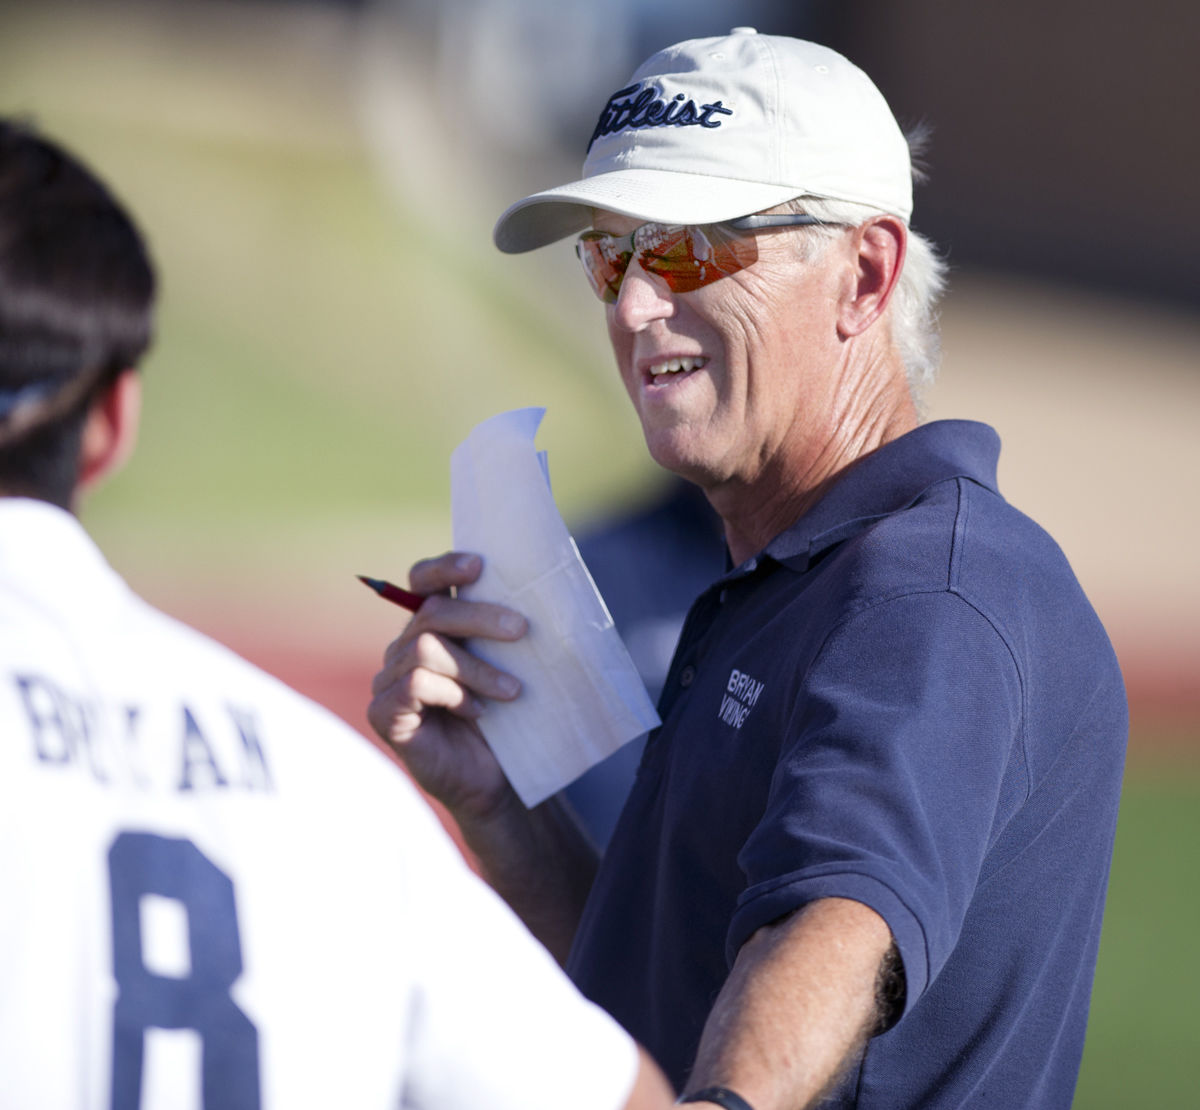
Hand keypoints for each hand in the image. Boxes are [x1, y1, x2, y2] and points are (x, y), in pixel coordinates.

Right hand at [368, 551, 527, 819]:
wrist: (496, 781)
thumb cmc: (505, 721)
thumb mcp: (508, 666)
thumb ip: (505, 630)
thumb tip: (536, 586)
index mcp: (431, 629)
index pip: (422, 582)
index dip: (445, 567)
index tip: (480, 564)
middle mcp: (403, 649)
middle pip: (431, 612)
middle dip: (480, 616)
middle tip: (522, 630)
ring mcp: (388, 681)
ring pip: (425, 648)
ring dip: (476, 667)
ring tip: (512, 691)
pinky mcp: (384, 713)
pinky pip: (414, 684)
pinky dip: (453, 693)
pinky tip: (476, 712)